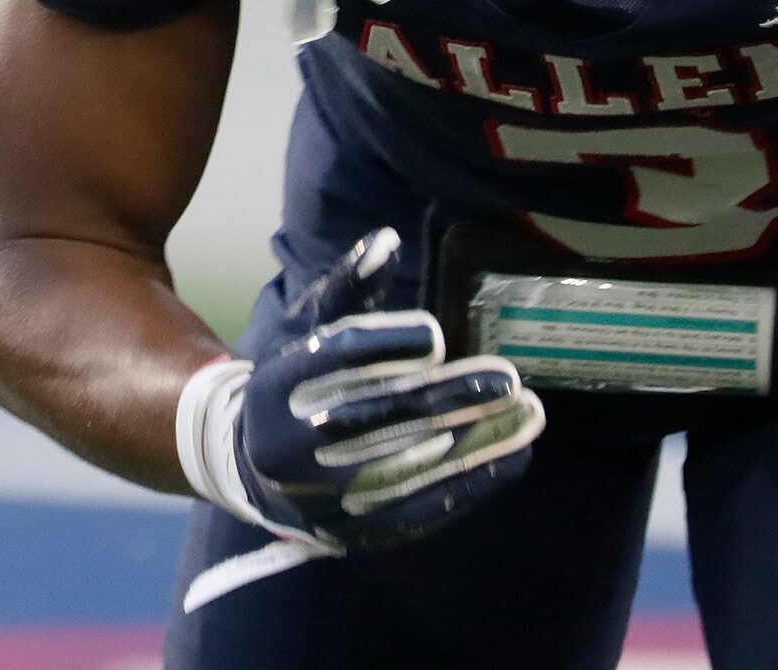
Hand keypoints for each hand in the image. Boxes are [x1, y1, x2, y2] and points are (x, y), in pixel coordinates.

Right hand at [176, 228, 544, 551]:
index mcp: (275, 386)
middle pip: (376, 417)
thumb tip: (386, 242)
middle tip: (505, 379)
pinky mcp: (348, 534)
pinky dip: (468, 485)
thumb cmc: (298, 380)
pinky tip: (511, 457)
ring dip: (473, 443)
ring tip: (527, 415)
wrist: (251, 466)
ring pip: (405, 470)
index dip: (385, 344)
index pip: (333, 360)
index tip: (436, 334)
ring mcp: (318, 499)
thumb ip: (351, 287)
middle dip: (446, 397)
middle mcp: (287, 448)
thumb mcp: (311, 326)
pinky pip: (415, 512)